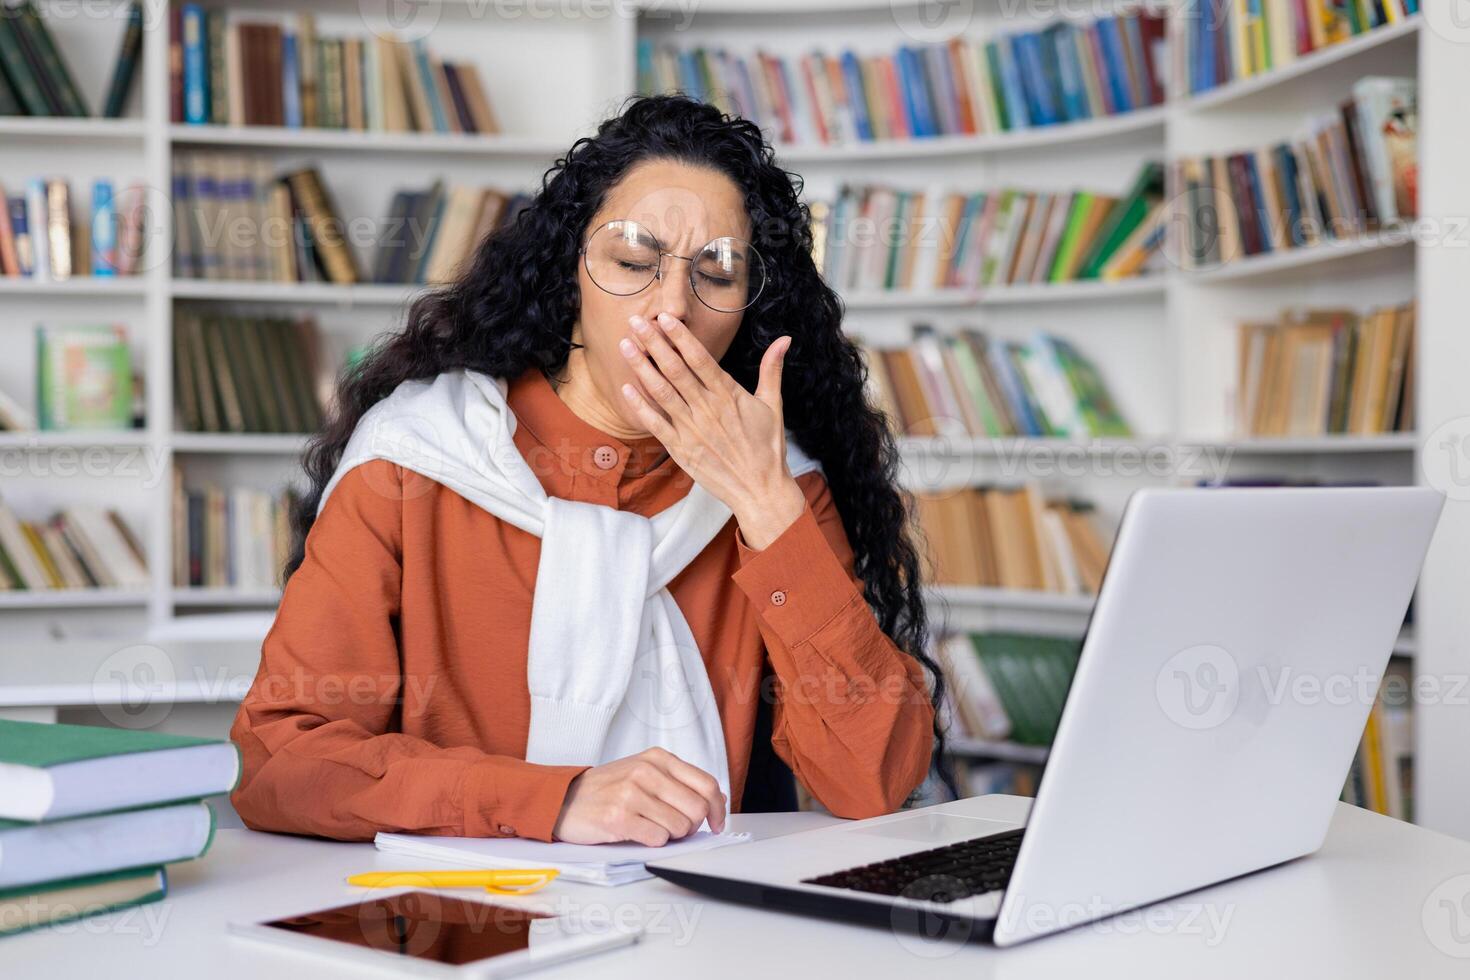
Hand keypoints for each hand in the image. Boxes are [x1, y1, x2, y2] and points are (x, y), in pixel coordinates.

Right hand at [551, 747, 726, 845]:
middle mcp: (646, 771)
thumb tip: (717, 800)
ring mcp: (632, 793)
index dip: (718, 809)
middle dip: (692, 826)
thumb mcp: (645, 773)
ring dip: (671, 836)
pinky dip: (653, 842)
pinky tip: (638, 833)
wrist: (564, 799)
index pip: (707, 784)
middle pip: (697, 808)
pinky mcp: (619, 817)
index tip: (717, 824)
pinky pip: (658, 839)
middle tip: (676, 830)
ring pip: (679, 827)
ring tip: (652, 828)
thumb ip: (680, 783)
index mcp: (658, 758)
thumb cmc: (608, 788)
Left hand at [617, 313, 798, 535]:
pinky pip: (657, 424)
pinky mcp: (682, 450)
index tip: (665, 317)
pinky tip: (627, 388)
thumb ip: (771, 370)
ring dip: (642, 368)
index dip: (681, 337)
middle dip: (655, 343)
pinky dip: (641, 406)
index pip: (701, 359)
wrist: (761, 490)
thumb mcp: (773, 405)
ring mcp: (693, 430)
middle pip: (676, 370)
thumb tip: (785, 339)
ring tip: (625, 346)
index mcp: (729, 395)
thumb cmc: (768, 448)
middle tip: (636, 321)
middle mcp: (708, 410)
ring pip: (662, 392)